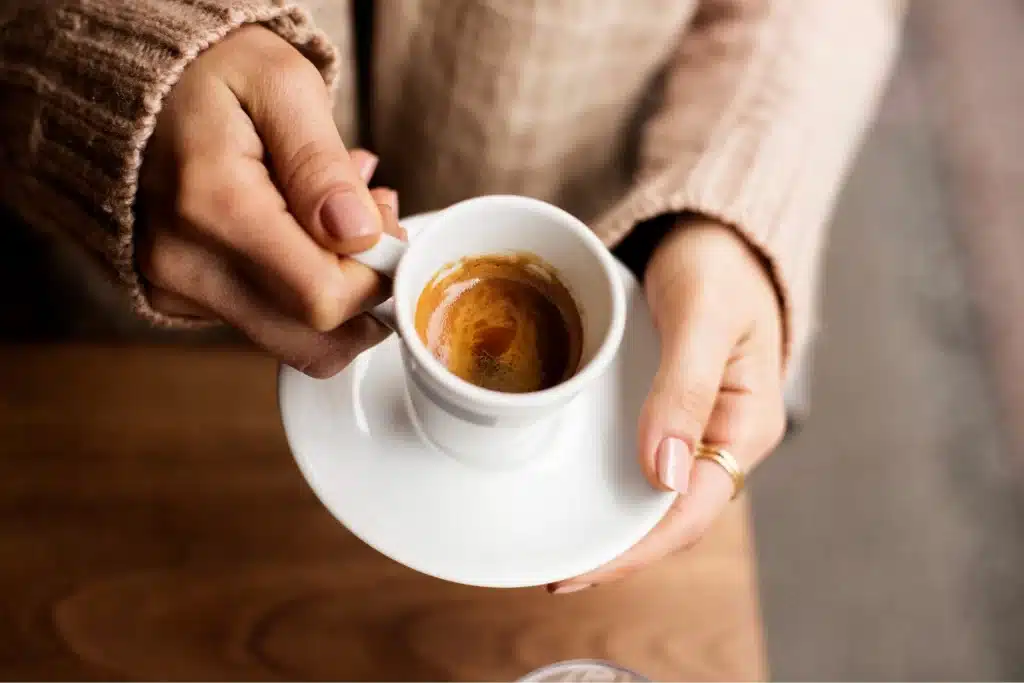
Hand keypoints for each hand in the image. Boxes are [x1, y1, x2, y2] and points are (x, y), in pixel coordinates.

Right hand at [136, 25, 404, 377]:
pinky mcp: (176, 299)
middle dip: (364, 295)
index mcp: (215, 206)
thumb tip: (358, 235)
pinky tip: (299, 229)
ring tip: (336, 217)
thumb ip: (321, 164)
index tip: (385, 225)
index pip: (324, 298)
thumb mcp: (281, 84)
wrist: (132, 80)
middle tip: (370, 225)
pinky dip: (297, 288)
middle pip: (312, 340)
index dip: (376, 277)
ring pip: (292, 339)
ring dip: (335, 291)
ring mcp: (175, 288)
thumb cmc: (213, 73)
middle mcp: (185, 264)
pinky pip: (263, 322)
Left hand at [550, 218, 786, 592]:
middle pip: (668, 516)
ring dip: (607, 522)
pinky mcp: (667, 408)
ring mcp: (694, 425)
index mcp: (745, 426)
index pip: (689, 512)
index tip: (577, 570)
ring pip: (650, 493)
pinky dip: (605, 480)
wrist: (714, 227)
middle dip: (614, 550)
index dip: (634, 550)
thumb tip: (661, 475)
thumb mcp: (703, 316)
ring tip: (552, 541)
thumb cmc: (719, 262)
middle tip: (551, 570)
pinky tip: (569, 486)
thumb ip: (684, 388)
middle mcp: (720, 437)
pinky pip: (637, 458)